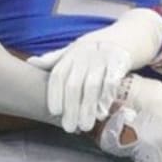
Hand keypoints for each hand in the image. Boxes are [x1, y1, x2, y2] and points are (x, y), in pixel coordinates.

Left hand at [29, 9, 161, 133]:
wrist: (131, 33)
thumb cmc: (98, 46)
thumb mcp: (75, 49)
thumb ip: (55, 59)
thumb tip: (30, 62)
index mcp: (72, 53)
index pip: (59, 75)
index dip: (55, 94)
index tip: (54, 112)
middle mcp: (85, 54)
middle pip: (74, 84)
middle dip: (71, 108)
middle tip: (69, 128)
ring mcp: (103, 57)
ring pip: (92, 86)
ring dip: (87, 108)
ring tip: (85, 126)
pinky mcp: (121, 61)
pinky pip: (111, 81)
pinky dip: (106, 98)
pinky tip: (102, 112)